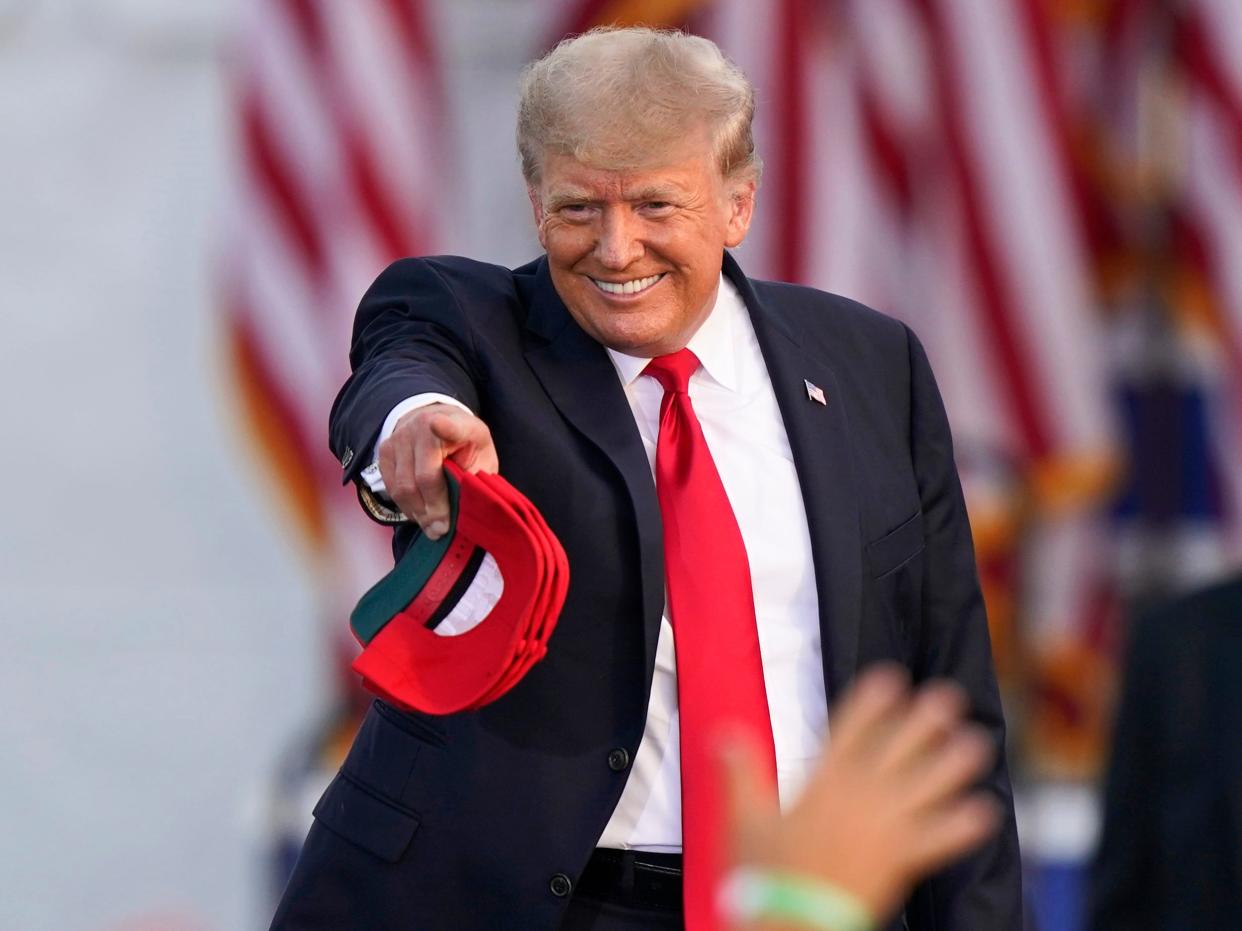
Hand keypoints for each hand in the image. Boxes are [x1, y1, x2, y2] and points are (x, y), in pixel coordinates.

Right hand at [377, 403, 498, 538]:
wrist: (435, 419)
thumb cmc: (465, 444)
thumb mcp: (482, 455)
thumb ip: (477, 477)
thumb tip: (469, 513)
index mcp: (456, 423)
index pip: (449, 425)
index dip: (444, 426)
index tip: (438, 424)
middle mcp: (422, 425)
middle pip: (422, 477)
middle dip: (432, 509)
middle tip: (441, 531)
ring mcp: (400, 437)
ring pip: (402, 486)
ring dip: (418, 512)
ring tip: (431, 527)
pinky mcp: (385, 451)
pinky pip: (390, 488)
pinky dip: (405, 506)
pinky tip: (419, 513)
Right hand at [719, 665, 999, 921]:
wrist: (794, 925)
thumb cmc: (766, 876)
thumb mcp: (744, 819)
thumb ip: (739, 771)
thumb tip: (722, 731)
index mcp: (824, 783)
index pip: (850, 730)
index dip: (871, 702)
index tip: (890, 677)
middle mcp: (860, 798)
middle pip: (898, 750)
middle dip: (923, 721)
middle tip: (947, 697)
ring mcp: (885, 829)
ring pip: (927, 787)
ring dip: (952, 763)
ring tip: (976, 741)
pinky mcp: (902, 861)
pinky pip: (939, 839)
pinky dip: (962, 826)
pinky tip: (985, 812)